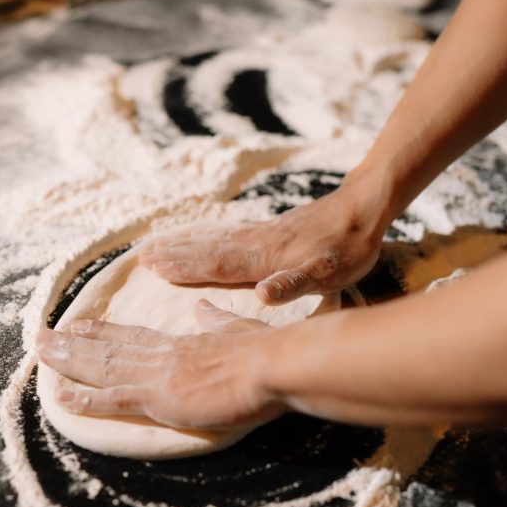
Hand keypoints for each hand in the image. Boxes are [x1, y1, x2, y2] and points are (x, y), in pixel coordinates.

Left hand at [37, 300, 285, 429]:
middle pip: (109, 348)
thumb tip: (202, 308)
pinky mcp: (161, 398)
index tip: (79, 325)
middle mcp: (162, 357)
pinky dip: (85, 398)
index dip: (104, 331)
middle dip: (73, 343)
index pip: (134, 336)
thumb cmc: (264, 351)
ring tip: (41, 354)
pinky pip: (114, 399)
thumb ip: (216, 320)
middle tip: (41, 337)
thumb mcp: (237, 329)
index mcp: (182, 344)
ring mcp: (158, 376)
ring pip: (103, 367)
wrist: (273, 364)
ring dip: (69, 360)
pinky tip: (61, 396)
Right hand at [139, 187, 388, 304]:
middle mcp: (257, 244)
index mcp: (265, 259)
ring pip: (216, 239)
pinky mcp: (273, 230)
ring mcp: (263, 234)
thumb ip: (294, 285)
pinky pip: (231, 234)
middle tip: (142, 256)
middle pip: (208, 250)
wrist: (363, 209)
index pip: (216, 265)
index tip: (153, 267)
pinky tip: (204, 236)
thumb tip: (263, 296)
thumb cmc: (348, 249)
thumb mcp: (328, 274)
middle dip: (175, 255)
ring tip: (159, 244)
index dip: (184, 268)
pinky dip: (209, 236)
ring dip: (186, 243)